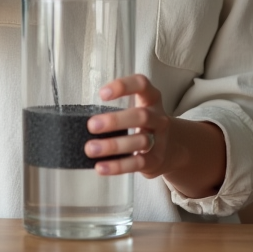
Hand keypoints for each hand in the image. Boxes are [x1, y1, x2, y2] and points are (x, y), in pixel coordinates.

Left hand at [85, 73, 227, 197]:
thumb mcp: (139, 108)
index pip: (142, 85)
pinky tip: (101, 166)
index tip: (102, 93)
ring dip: (113, 145)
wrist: (174, 149)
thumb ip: (117, 108)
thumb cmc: (145, 124)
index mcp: (151, 99)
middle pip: (141, 116)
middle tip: (91, 125)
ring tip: (91, 148)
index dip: (123, 86)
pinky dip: (117, 166)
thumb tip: (77, 119)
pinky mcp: (155, 160)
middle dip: (116, 121)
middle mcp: (159, 117)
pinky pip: (136, 164)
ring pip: (139, 141)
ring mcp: (160, 140)